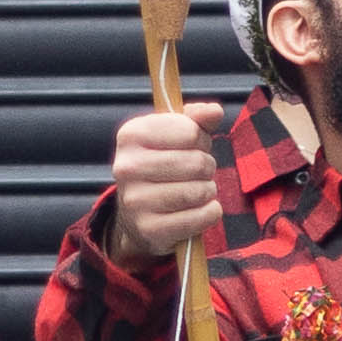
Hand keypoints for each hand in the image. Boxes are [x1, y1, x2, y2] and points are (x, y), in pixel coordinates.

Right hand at [105, 103, 225, 266]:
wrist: (135, 214)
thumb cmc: (161, 165)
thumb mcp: (174, 135)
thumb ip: (196, 118)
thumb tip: (214, 111)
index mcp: (131, 134)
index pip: (191, 132)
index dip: (201, 140)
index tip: (194, 147)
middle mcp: (126, 166)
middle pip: (197, 162)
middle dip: (207, 167)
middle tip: (198, 172)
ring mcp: (135, 200)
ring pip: (199, 191)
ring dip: (208, 191)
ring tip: (197, 190)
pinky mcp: (149, 229)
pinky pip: (200, 217)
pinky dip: (210, 213)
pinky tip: (200, 209)